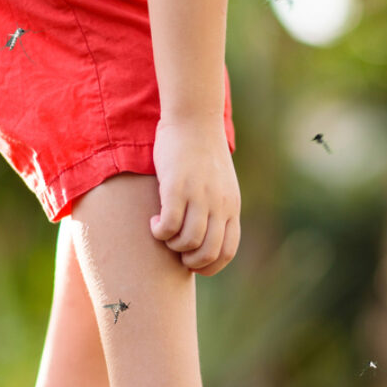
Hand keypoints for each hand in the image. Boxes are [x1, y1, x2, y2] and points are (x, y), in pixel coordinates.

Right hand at [150, 117, 239, 275]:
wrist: (195, 120)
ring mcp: (200, 196)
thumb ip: (217, 207)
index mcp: (231, 207)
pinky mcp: (177, 187)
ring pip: (188, 242)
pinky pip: (169, 225)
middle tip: (175, 248)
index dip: (210, 266)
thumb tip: (205, 234)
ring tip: (164, 229)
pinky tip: (154, 220)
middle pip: (208, 252)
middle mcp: (219, 205)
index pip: (227, 251)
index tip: (193, 262)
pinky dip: (160, 231)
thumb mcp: (220, 184)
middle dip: (189, 260)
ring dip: (172, 245)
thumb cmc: (202, 153)